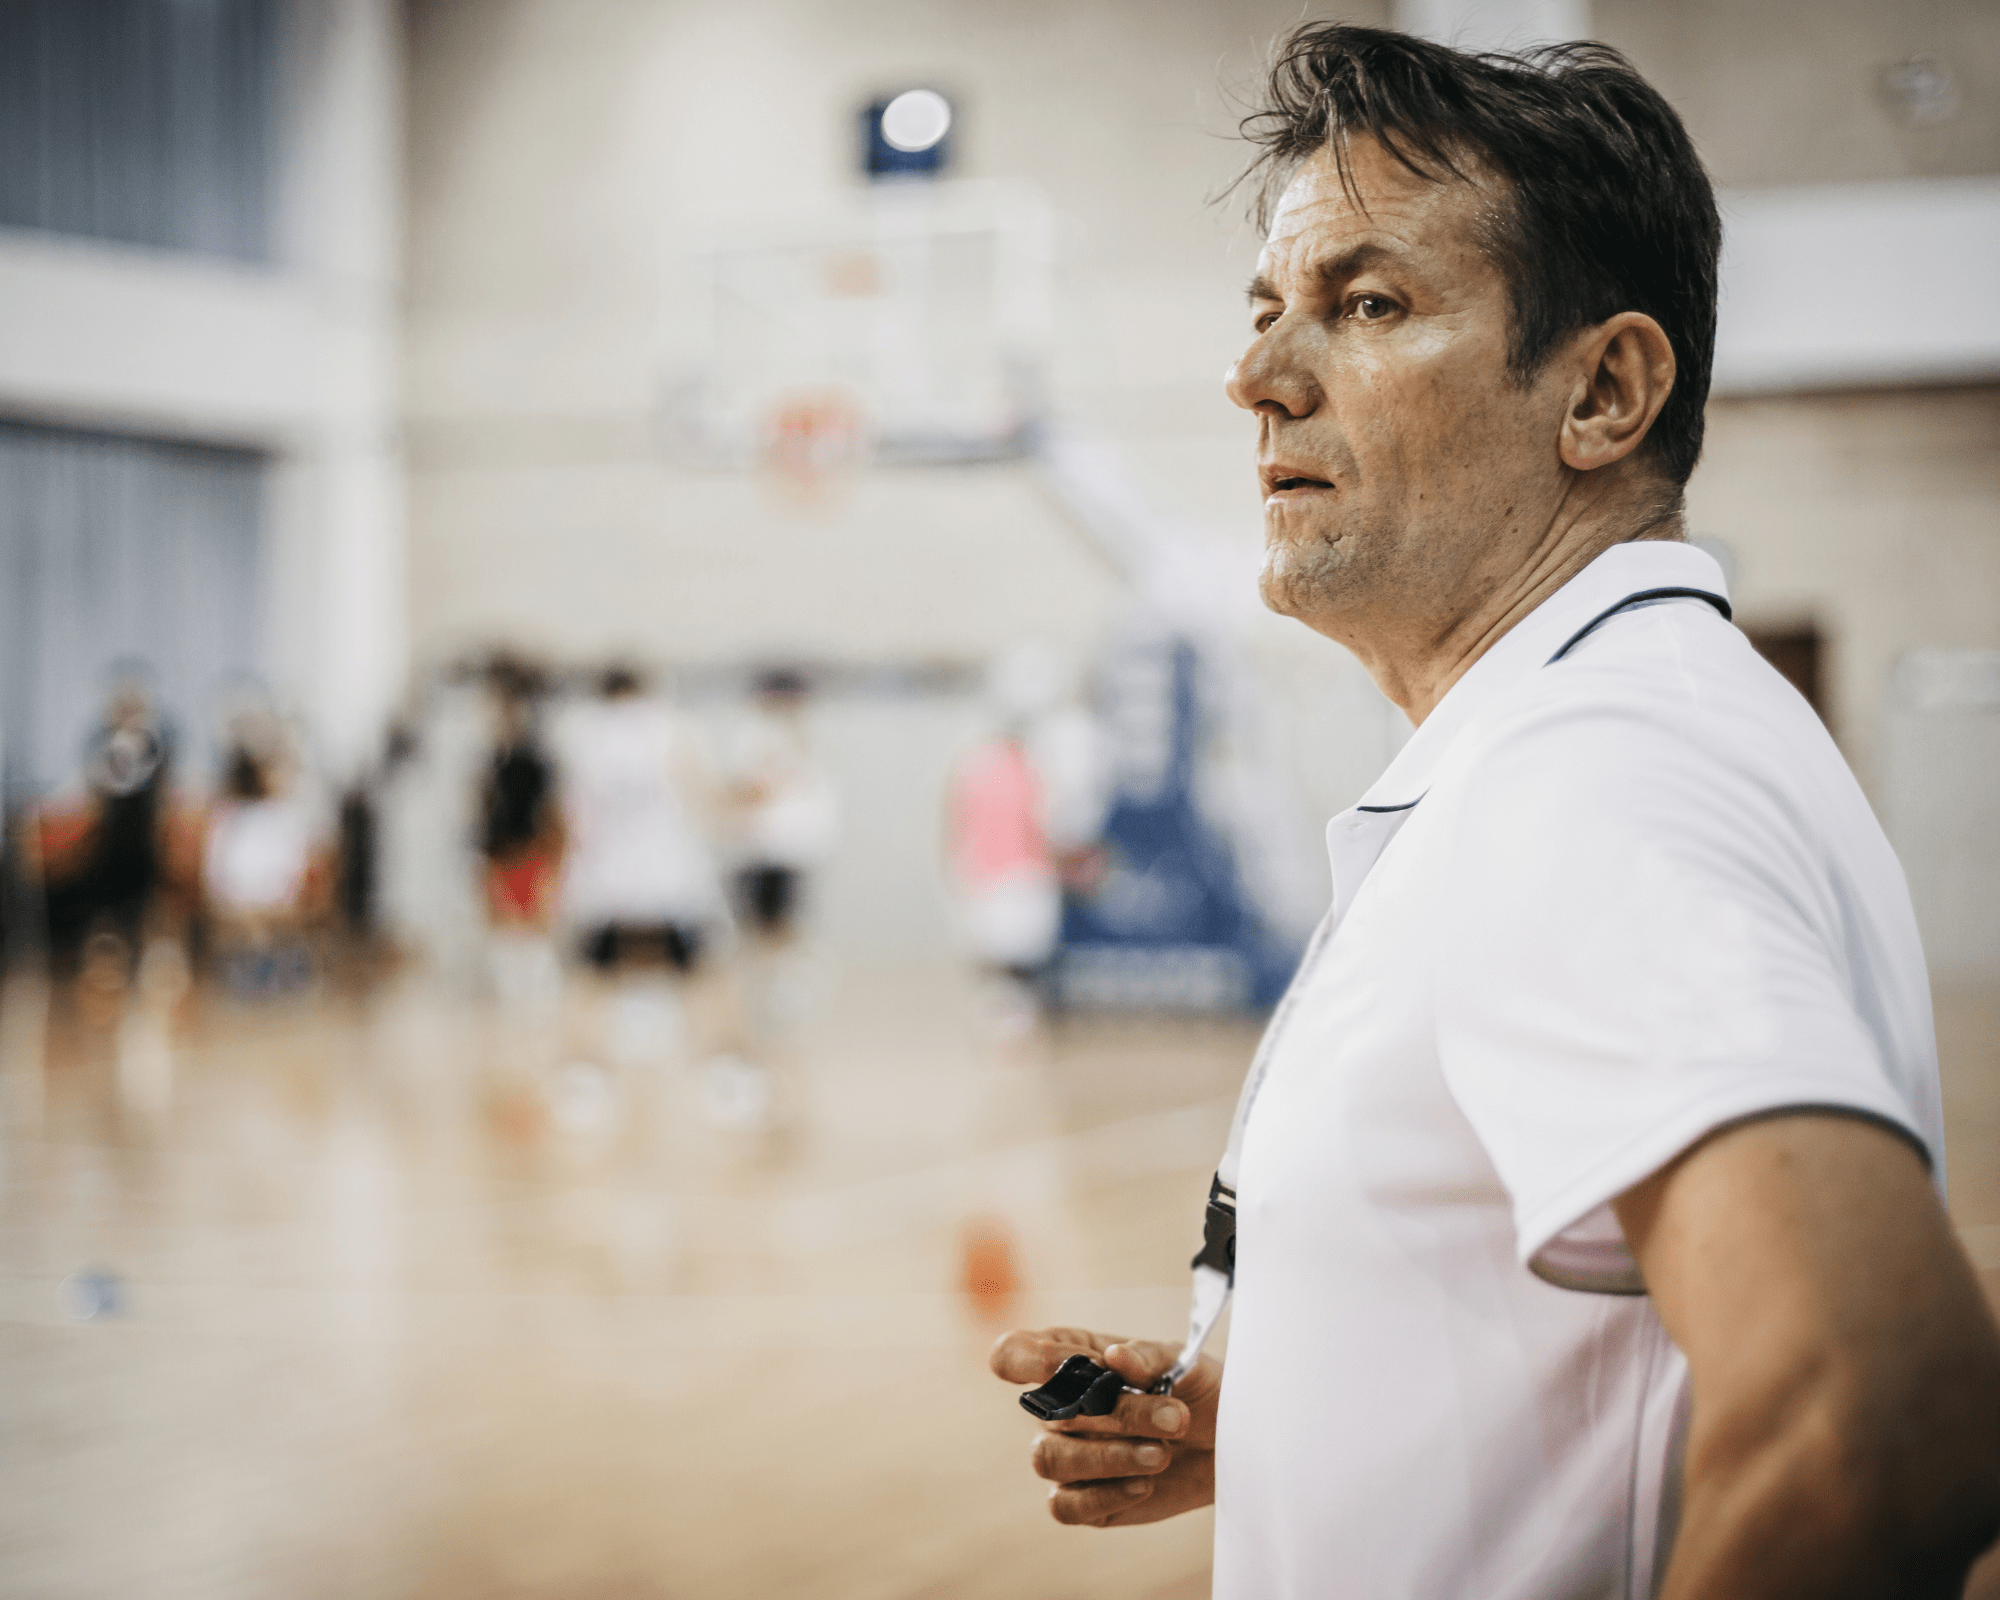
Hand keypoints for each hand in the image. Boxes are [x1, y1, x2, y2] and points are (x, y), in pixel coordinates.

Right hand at [989, 1325, 1220, 1527]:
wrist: (1230, 1445)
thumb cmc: (1199, 1392)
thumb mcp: (1183, 1364)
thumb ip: (1148, 1357)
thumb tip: (1116, 1356)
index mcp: (1070, 1358)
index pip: (1015, 1353)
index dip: (1029, 1359)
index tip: (1068, 1364)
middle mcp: (1057, 1407)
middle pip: (1048, 1413)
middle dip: (1113, 1416)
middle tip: (1172, 1418)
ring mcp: (1067, 1454)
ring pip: (1050, 1460)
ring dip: (1108, 1458)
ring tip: (1162, 1454)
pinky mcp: (1083, 1500)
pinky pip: (1066, 1506)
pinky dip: (1105, 1495)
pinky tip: (1143, 1485)